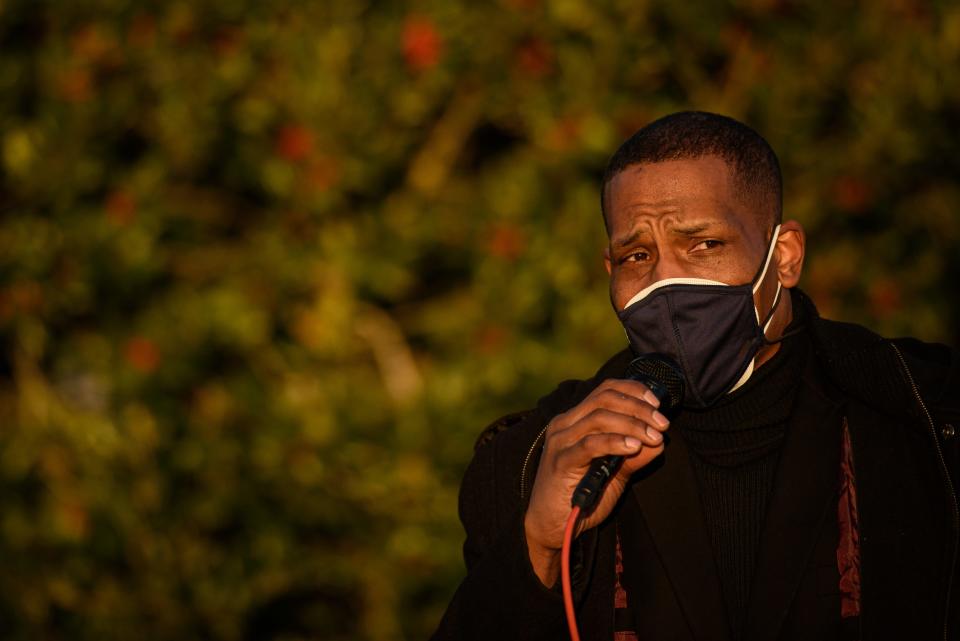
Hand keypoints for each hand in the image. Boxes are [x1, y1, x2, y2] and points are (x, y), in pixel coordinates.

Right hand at [523, 379, 669, 585]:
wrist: (551, 527)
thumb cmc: (581, 497)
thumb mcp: (614, 473)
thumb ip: (634, 455)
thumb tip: (659, 440)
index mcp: (575, 420)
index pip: (605, 390)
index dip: (633, 390)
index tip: (657, 403)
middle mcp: (564, 424)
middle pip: (604, 399)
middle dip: (638, 407)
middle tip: (662, 423)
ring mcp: (560, 442)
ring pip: (599, 418)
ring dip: (632, 424)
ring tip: (653, 436)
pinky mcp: (560, 462)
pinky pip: (590, 444)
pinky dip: (614, 441)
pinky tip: (633, 445)